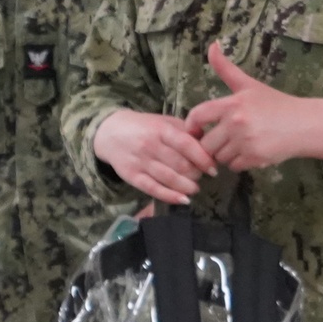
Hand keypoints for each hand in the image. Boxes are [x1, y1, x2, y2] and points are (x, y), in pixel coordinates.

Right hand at [94, 108, 216, 204]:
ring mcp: (140, 162)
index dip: (203, 158)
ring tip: (194, 188)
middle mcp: (150, 146)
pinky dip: (170, 196)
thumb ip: (184, 130)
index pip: (186, 145)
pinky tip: (183, 200)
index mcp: (161, 130)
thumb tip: (207, 139)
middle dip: (196, 174)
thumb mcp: (163, 121)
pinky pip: (153, 189)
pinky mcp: (132, 176)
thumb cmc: (143, 126)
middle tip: (202, 176)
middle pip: (180, 165)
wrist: (109, 132)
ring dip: (187, 186)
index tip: (213, 168)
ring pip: (169, 179)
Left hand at [185, 41, 322, 170]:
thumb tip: (211, 44)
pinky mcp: (255, 159)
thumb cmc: (275, 103)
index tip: (195, 129)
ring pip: (219, 157)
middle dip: (211, 143)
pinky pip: (233, 166)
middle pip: (206, 142)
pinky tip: (247, 152)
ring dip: (224, 154)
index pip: (197, 115)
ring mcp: (246, 142)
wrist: (305, 124)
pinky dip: (237, 163)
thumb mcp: (249, 84)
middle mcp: (236, 123)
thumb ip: (226, 68)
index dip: (191, 125)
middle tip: (222, 139)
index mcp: (232, 103)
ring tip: (237, 144)